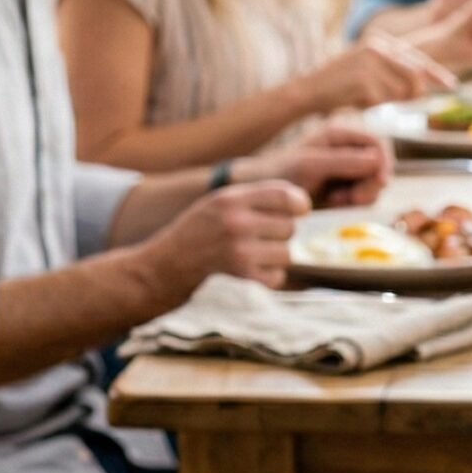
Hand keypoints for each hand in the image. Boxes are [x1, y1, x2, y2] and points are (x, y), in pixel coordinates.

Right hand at [143, 181, 309, 295]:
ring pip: (287, 253)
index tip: (297, 210)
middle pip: (289, 227)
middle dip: (280, 233)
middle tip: (260, 236)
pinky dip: (270, 276)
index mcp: (231, 199)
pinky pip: (277, 276)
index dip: (299, 204)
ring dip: (276, 256)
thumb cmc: (202, 228)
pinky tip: (252, 269)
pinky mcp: (241, 276)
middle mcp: (235, 223)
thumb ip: (258, 196)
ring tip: (255, 252)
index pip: (285, 196)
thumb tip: (303, 204)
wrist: (169, 262)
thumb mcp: (222, 201)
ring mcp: (239, 252)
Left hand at [243, 118, 395, 208]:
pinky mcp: (344, 185)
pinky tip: (334, 203)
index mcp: (340, 132)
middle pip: (381, 164)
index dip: (385, 162)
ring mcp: (347, 166)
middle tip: (353, 199)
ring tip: (336, 201)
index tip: (380, 183)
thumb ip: (345, 161)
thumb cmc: (282, 174)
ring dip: (361, 195)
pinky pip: (363, 194)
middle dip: (371, 183)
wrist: (262, 193)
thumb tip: (378, 160)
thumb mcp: (311, 165)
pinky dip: (353, 201)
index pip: (379, 142)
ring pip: (374, 182)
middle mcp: (347, 147)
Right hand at [299, 32, 451, 113]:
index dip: (436, 74)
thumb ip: (393, 71)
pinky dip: (372, 108)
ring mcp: (370, 63)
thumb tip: (424, 85)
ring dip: (388, 102)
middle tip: (390, 100)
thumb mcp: (368, 69)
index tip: (452, 85)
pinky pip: (383, 102)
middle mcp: (378, 47)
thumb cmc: (340, 86)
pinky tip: (354, 101)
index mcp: (381, 42)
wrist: (307, 90)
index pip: (418, 58)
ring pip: (401, 92)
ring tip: (364, 97)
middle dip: (412, 94)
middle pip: (416, 77)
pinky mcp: (363, 80)